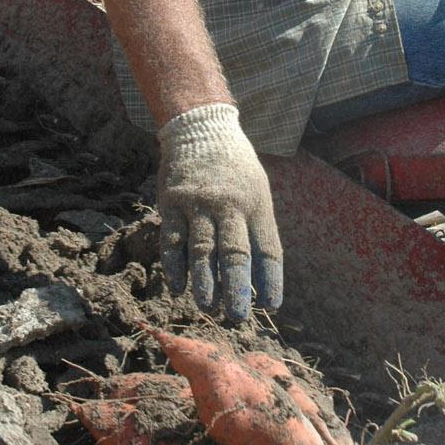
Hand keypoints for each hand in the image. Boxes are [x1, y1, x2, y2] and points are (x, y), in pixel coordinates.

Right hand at [157, 103, 282, 321]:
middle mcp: (229, 204)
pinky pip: (173, 240)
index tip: (272, 305)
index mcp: (256, 204)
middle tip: (237, 316)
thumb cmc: (235, 169)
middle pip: (234, 253)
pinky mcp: (172, 201)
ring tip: (208, 306)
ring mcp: (198, 203)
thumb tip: (257, 277)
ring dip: (204, 282)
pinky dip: (175, 266)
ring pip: (201, 250)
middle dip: (236, 288)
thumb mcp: (257, 190)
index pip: (267, 248)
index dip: (270, 279)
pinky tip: (178, 288)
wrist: (201, 128)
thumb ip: (256, 229)